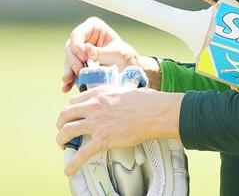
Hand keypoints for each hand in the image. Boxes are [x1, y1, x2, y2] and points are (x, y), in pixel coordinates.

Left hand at [56, 86, 182, 175]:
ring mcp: (97, 123)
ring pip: (67, 132)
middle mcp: (94, 106)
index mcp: (100, 93)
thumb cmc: (147, 101)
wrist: (156, 113)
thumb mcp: (126, 90)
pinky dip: (72, 164)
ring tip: (63, 146)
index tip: (73, 117)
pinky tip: (68, 170)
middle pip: (65, 115)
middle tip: (64, 131)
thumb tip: (117, 96)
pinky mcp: (102, 139)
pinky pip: (81, 154)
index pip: (74, 101)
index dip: (71, 110)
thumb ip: (115, 94)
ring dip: (61, 140)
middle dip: (61, 124)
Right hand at [62, 18, 139, 92]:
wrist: (128, 67)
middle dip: (73, 61)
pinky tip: (67, 87)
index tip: (84, 58)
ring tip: (68, 81)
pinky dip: (69, 78)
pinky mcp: (78, 62)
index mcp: (93, 26)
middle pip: (71, 48)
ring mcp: (79, 50)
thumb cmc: (124, 56)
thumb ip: (101, 52)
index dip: (77, 45)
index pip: (78, 34)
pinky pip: (70, 70)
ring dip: (68, 71)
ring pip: (69, 59)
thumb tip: (87, 50)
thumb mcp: (116, 53)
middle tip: (79, 72)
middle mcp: (84, 36)